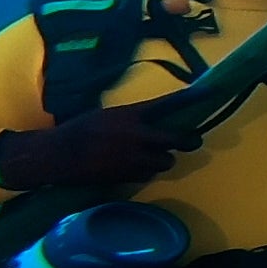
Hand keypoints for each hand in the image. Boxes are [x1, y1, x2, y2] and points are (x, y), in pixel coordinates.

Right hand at [0, 102, 203, 191]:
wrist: (56, 156)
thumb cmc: (78, 130)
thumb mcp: (106, 116)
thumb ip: (130, 118)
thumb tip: (149, 121)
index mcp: (131, 114)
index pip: (167, 103)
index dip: (191, 99)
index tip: (210, 92)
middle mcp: (137, 135)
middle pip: (178, 139)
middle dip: (188, 140)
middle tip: (191, 140)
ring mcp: (133, 157)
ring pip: (167, 161)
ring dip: (164, 159)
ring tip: (153, 156)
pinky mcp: (127, 175)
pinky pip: (148, 174)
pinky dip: (145, 171)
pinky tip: (134, 167)